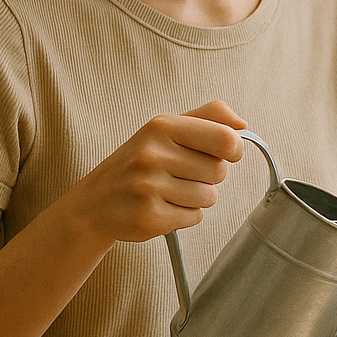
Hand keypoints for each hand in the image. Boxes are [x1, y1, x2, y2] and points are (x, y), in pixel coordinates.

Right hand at [66, 100, 246, 243]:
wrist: (94, 203)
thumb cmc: (137, 163)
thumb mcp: (166, 129)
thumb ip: (208, 118)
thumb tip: (242, 125)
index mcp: (161, 127)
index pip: (225, 138)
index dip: (233, 149)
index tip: (225, 153)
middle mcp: (152, 154)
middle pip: (219, 172)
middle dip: (207, 176)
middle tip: (180, 174)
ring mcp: (149, 187)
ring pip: (209, 197)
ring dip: (196, 198)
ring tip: (168, 192)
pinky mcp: (149, 217)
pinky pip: (195, 217)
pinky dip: (184, 215)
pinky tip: (162, 207)